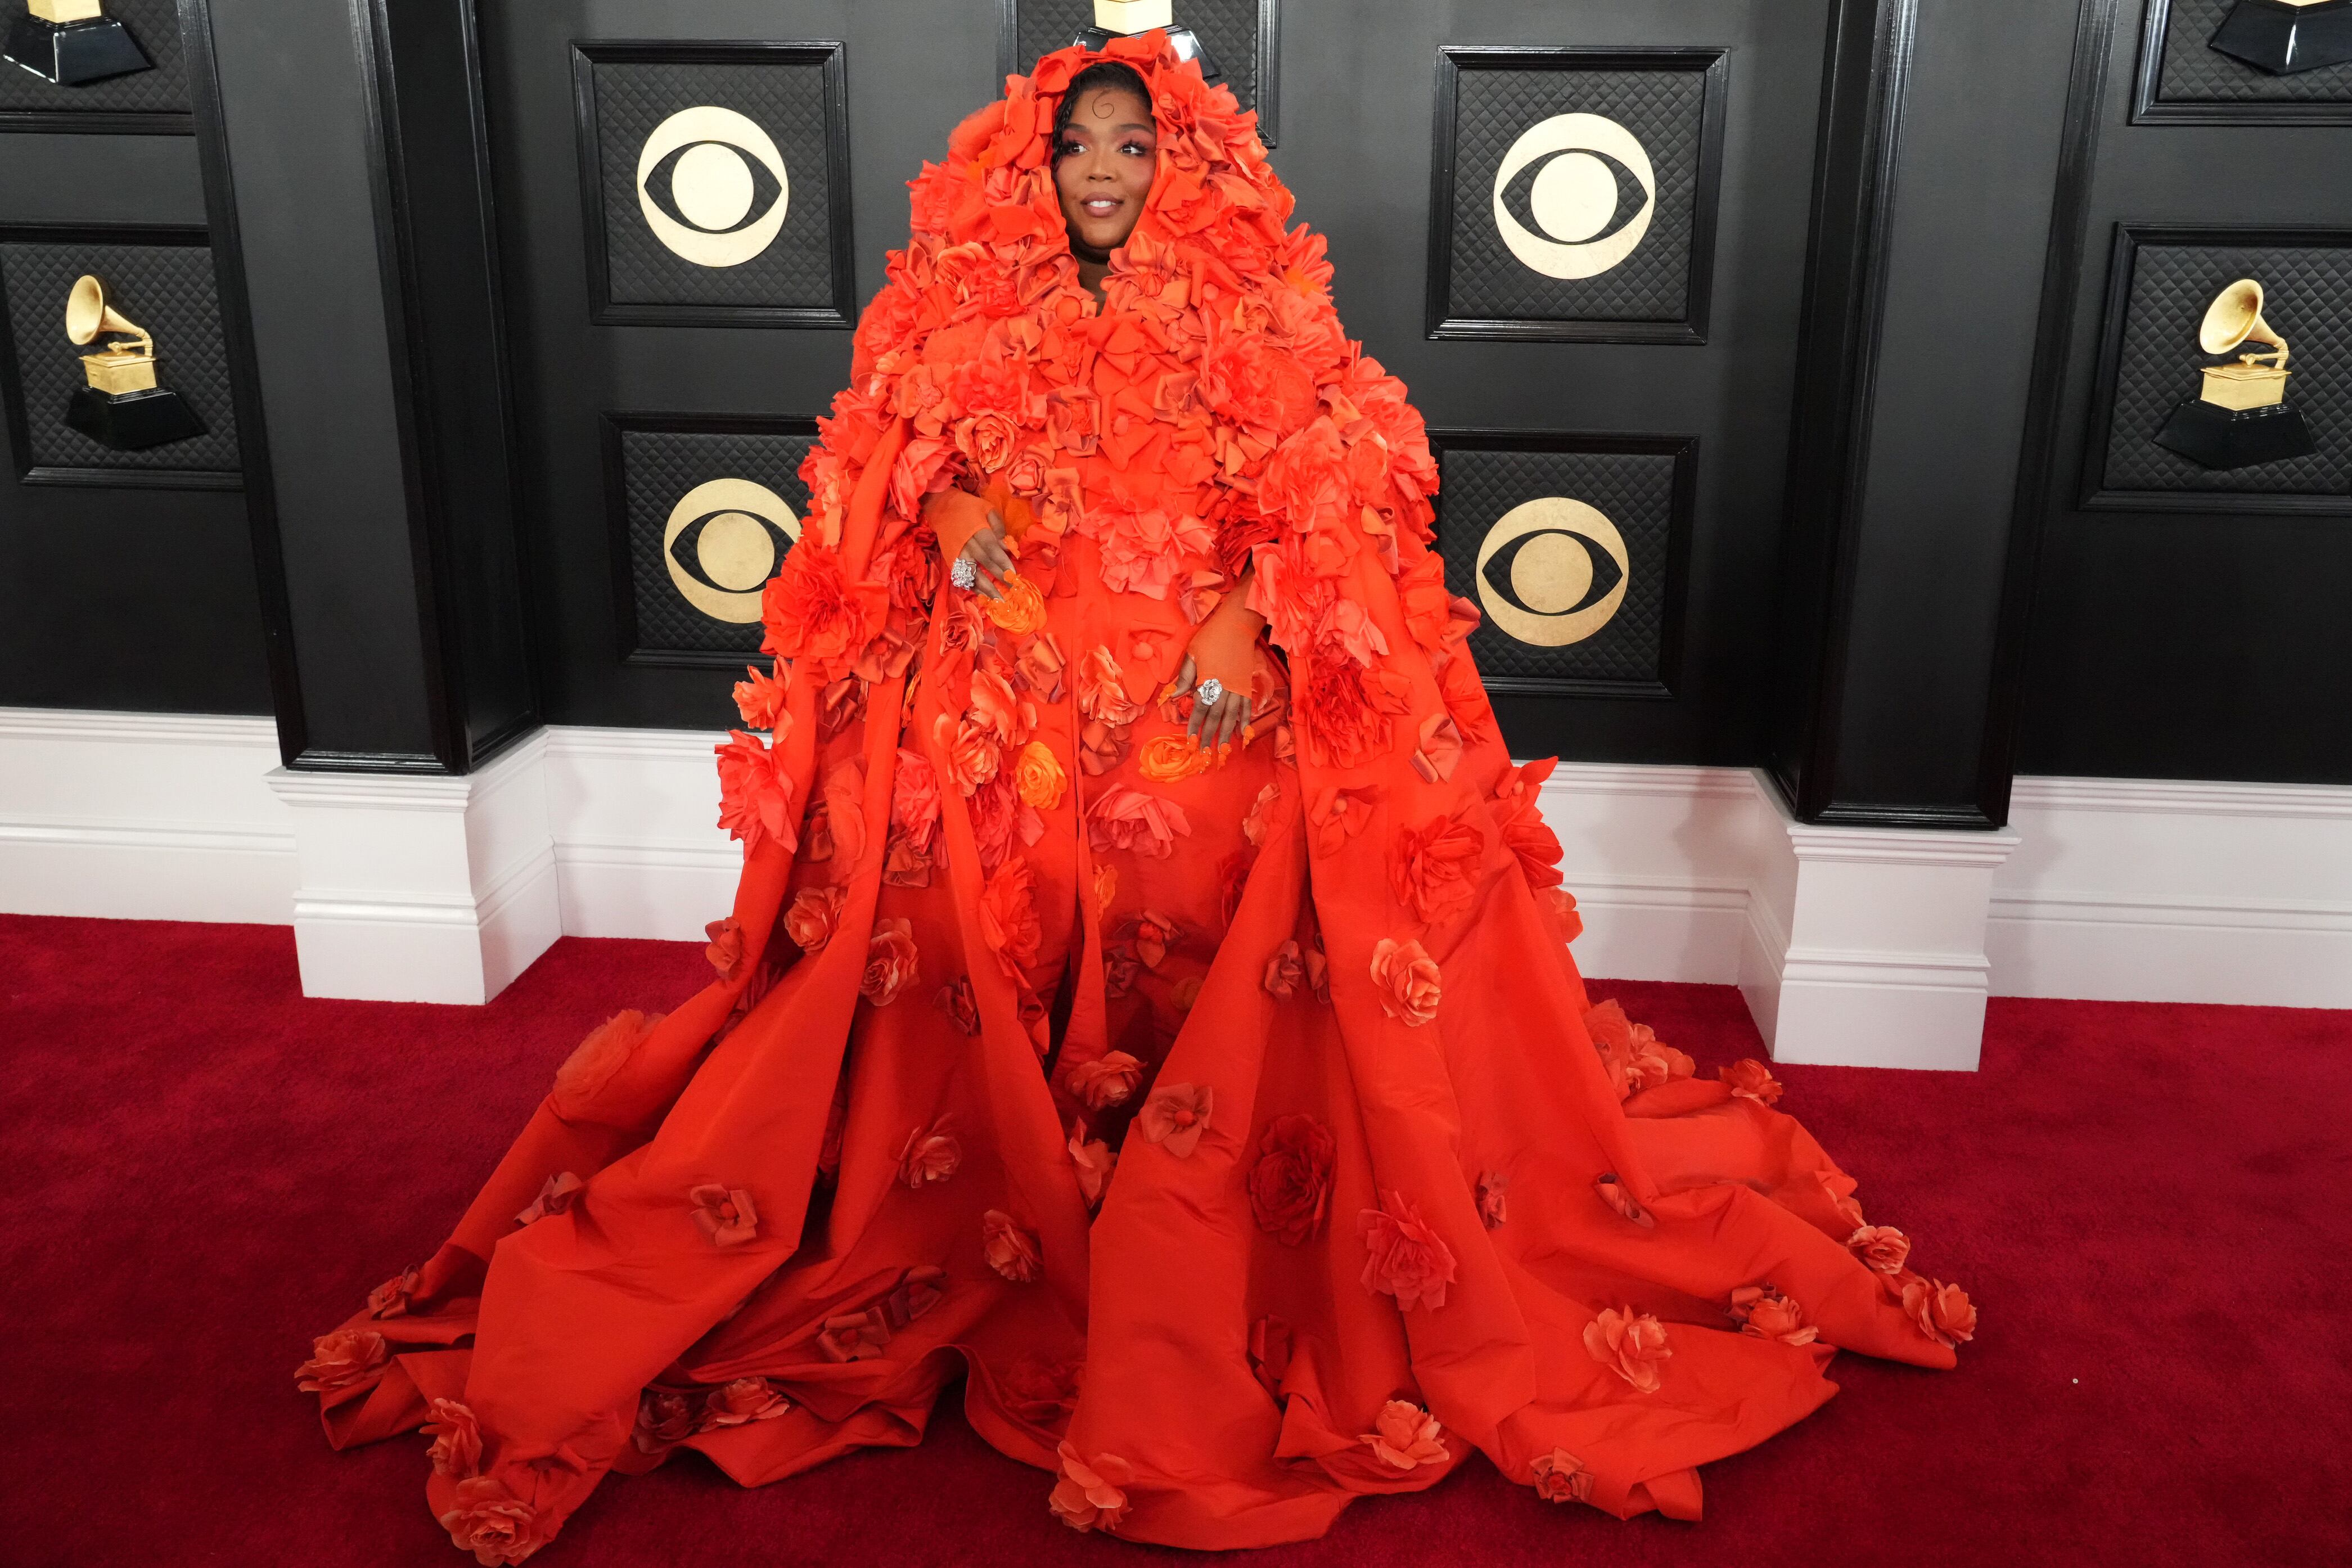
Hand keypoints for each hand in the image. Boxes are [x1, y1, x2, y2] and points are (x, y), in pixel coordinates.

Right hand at [925, 488, 1016, 599]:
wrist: (941, 507)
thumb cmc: (968, 507)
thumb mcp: (987, 509)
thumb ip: (998, 527)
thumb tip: (1006, 546)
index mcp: (977, 529)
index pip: (991, 548)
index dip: (1002, 561)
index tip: (1013, 573)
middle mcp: (966, 543)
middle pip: (984, 562)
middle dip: (998, 576)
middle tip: (1010, 589)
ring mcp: (957, 552)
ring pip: (971, 572)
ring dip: (984, 587)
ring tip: (997, 599)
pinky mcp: (950, 559)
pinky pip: (961, 575)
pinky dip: (971, 585)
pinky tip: (981, 594)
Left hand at [1174, 590, 1264, 752]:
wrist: (1237, 625)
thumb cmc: (1210, 638)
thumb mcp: (1192, 655)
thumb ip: (1184, 678)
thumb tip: (1173, 696)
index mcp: (1208, 681)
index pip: (1199, 709)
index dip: (1194, 726)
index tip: (1190, 741)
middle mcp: (1224, 688)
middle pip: (1216, 717)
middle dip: (1209, 736)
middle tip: (1204, 753)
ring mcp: (1238, 688)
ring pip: (1232, 716)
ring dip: (1227, 734)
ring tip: (1223, 750)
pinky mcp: (1247, 685)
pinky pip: (1247, 707)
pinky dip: (1245, 721)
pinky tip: (1243, 734)